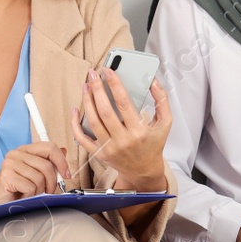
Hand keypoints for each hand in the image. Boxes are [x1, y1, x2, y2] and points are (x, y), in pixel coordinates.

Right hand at [0, 142, 71, 205]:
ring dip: (38, 191)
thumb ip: (49, 163)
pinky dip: (30, 195)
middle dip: (51, 182)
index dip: (61, 161)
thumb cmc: (18, 189)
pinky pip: (30, 187)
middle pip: (46, 165)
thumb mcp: (37, 174)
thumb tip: (63, 151)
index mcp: (25, 150)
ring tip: (30, 193)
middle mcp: (16, 153)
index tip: (66, 175)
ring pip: (39, 178)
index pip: (49, 147)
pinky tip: (23, 196)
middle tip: (47, 191)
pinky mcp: (6, 175)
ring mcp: (10, 163)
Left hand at [71, 70, 172, 190]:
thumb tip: (152, 80)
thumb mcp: (165, 123)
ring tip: (86, 86)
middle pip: (105, 111)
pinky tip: (75, 110)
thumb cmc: (153, 144)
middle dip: (97, 89)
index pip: (124, 103)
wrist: (144, 171)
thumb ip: (162, 100)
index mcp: (139, 131)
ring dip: (87, 101)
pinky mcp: (99, 154)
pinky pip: (82, 139)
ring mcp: (109, 148)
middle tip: (94, 74)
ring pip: (93, 121)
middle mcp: (123, 141)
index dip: (114, 84)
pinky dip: (75, 124)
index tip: (108, 70)